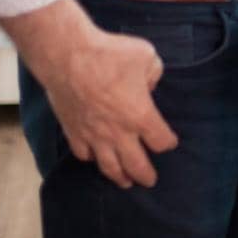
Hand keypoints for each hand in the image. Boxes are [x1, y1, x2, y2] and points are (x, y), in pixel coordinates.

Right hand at [0, 0, 178, 188]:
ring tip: (125, 183)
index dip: (168, 143)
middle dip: (145, 175)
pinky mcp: (73, 131)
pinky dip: (91, 159)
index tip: (169, 142)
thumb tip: (148, 85)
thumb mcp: (146, 56)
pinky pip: (83, 154)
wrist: (68, 56)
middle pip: (136, 164)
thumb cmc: (109, 54)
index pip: (161, 141)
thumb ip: (154, 74)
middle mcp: (118, 132)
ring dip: (119, 177)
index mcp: (141, 115)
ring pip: (109, 166)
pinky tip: (94, 159)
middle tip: (150, 181)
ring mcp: (93, 135)